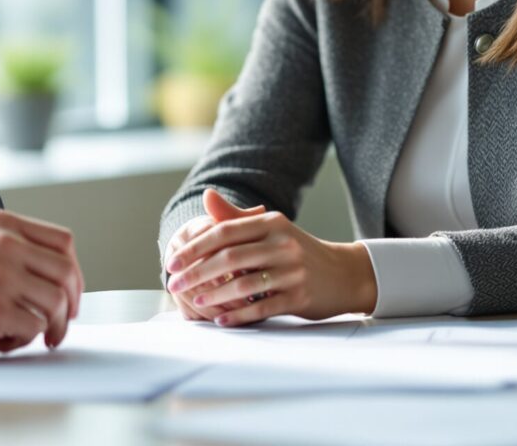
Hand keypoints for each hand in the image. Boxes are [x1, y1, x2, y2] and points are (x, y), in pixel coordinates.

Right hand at [0, 209, 84, 354]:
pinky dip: (22, 343)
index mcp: (1, 223)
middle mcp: (5, 243)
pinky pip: (34, 329)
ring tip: (18, 337)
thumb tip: (48, 280)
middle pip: (67, 274)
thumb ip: (7, 249)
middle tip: (56, 328)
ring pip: (55, 304)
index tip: (67, 297)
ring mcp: (0, 275)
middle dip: (69, 306)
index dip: (72, 274)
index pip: (63, 243)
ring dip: (46, 328)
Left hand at [164, 189, 377, 325]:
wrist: (344, 274)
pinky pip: (264, 307)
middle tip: (173, 284)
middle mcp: (282, 244)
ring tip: (194, 302)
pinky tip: (222, 320)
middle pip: (230, 258)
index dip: (194, 248)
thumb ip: (235, 217)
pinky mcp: (301, 297)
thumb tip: (207, 195)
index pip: (224, 232)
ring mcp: (293, 271)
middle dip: (197, 272)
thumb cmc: (297, 251)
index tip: (172, 262)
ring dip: (215, 295)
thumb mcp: (270, 229)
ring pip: (245, 284)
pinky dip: (240, 315)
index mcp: (271, 223)